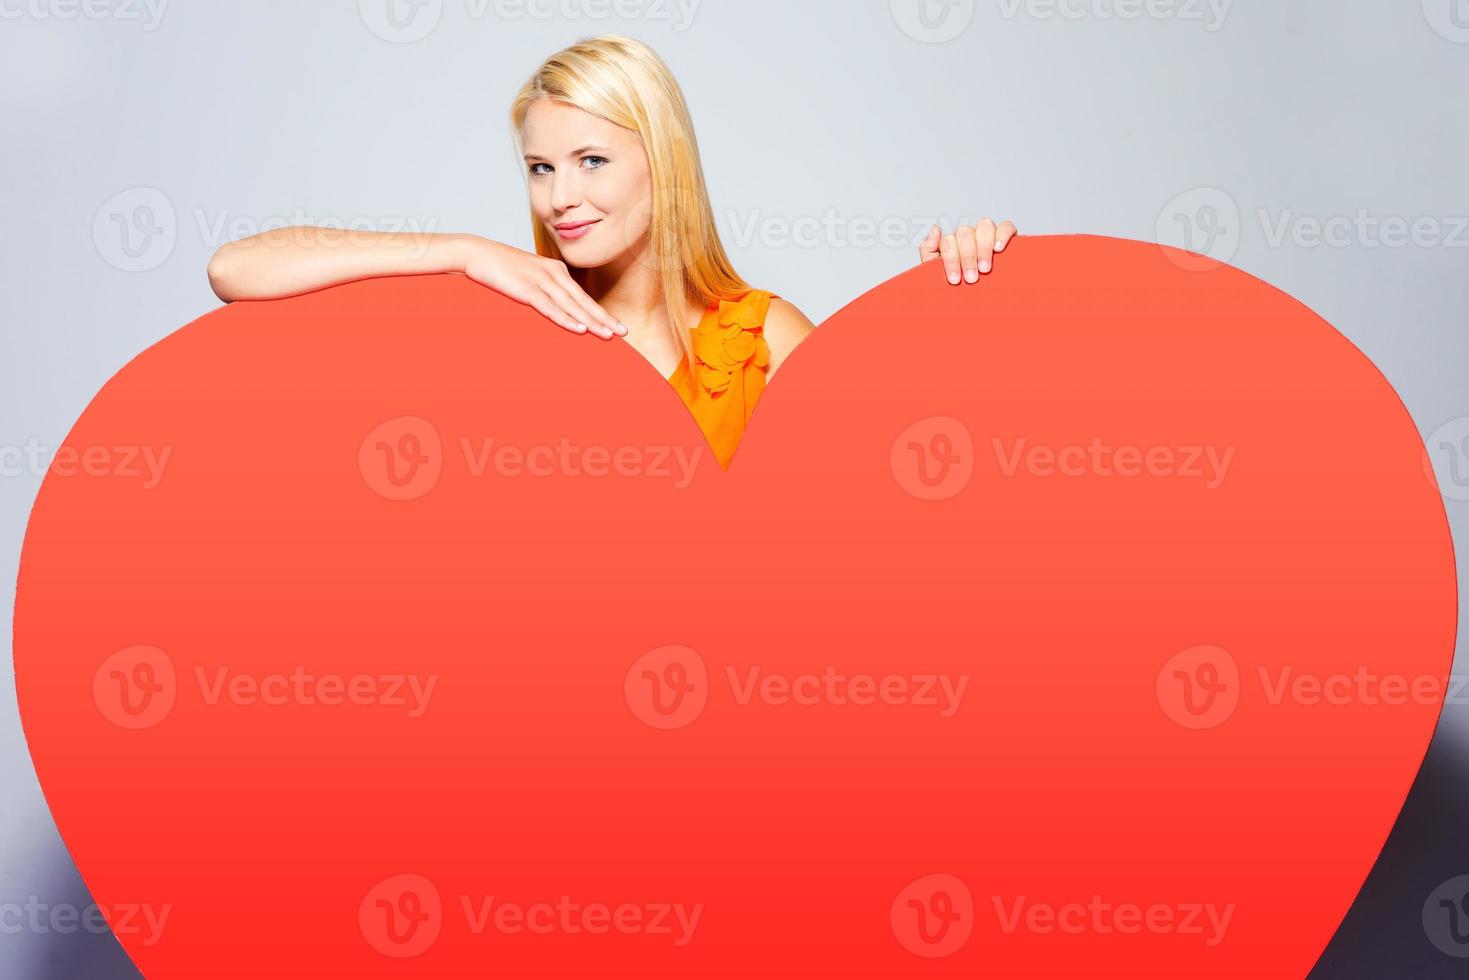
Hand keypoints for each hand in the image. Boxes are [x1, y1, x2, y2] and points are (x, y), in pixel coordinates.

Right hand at [461, 237, 626, 340]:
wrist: (477, 253)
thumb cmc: (501, 268)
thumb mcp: (528, 277)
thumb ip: (543, 290)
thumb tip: (555, 308)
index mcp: (556, 271)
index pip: (583, 297)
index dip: (601, 312)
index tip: (617, 326)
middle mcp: (553, 274)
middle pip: (584, 302)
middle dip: (604, 319)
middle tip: (623, 333)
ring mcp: (541, 280)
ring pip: (572, 306)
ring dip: (591, 322)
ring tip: (608, 335)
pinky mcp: (527, 288)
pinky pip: (550, 307)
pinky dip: (566, 319)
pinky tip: (580, 329)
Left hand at [919, 218, 1017, 284]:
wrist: (982, 306)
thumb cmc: (960, 289)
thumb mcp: (938, 275)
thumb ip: (929, 252)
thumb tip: (935, 229)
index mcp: (953, 244)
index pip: (948, 241)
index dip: (951, 260)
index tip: (955, 280)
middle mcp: (970, 237)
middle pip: (965, 233)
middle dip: (968, 257)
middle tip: (972, 278)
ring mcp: (988, 235)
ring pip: (984, 226)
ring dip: (984, 248)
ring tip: (985, 269)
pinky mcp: (1007, 237)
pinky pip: (1006, 226)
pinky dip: (1002, 235)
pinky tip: (998, 249)